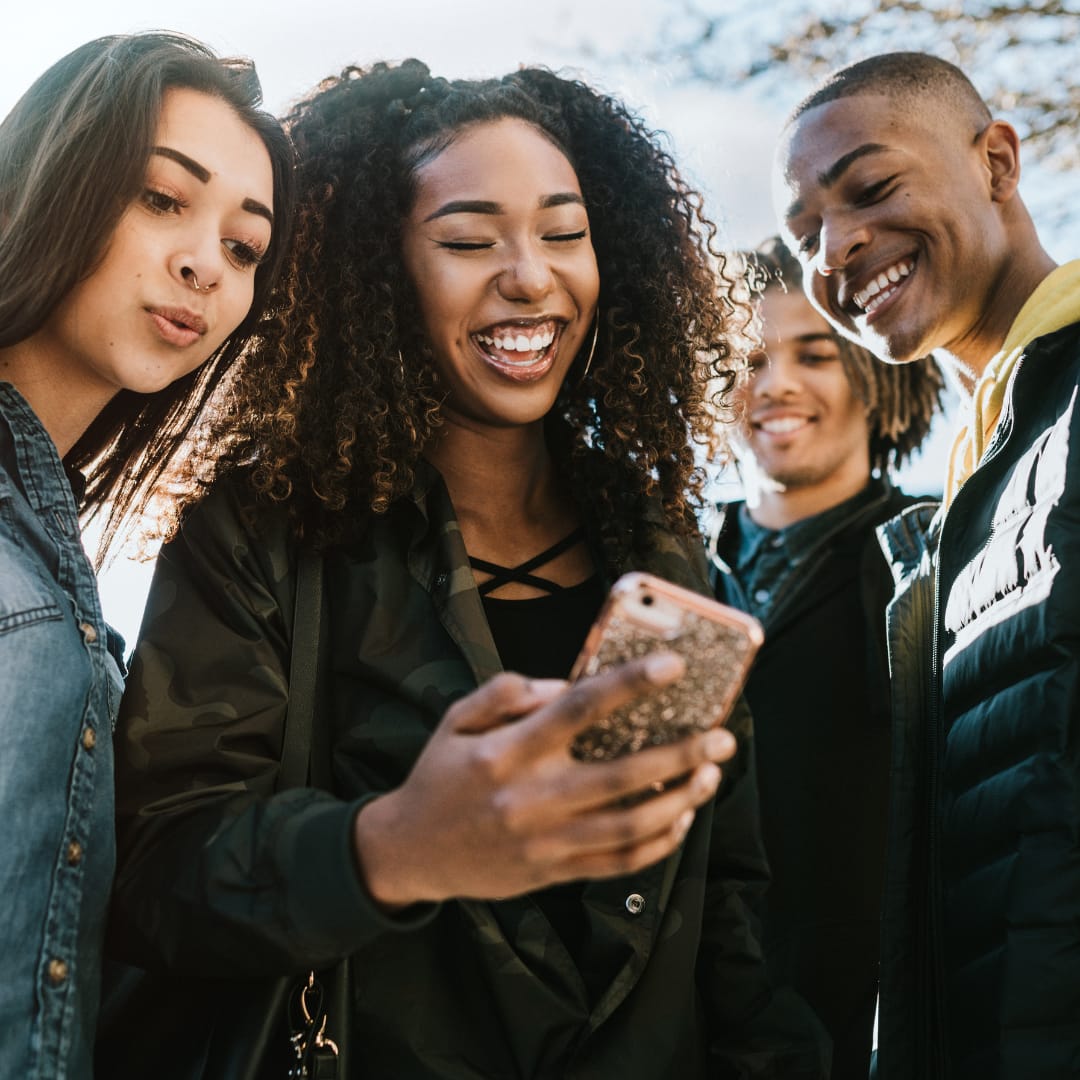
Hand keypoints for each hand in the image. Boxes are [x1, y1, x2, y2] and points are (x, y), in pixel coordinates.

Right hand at [352, 652, 734, 907]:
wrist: (411, 852)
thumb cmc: (439, 775)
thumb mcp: (456, 719)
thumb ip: (505, 693)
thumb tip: (565, 686)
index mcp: (508, 752)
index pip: (579, 711)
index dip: (629, 685)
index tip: (673, 665)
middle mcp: (531, 797)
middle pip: (620, 776)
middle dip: (680, 755)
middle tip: (722, 736)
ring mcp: (544, 842)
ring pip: (628, 826)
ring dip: (680, 802)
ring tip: (712, 775)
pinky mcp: (552, 873)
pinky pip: (616, 864)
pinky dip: (655, 845)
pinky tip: (680, 821)